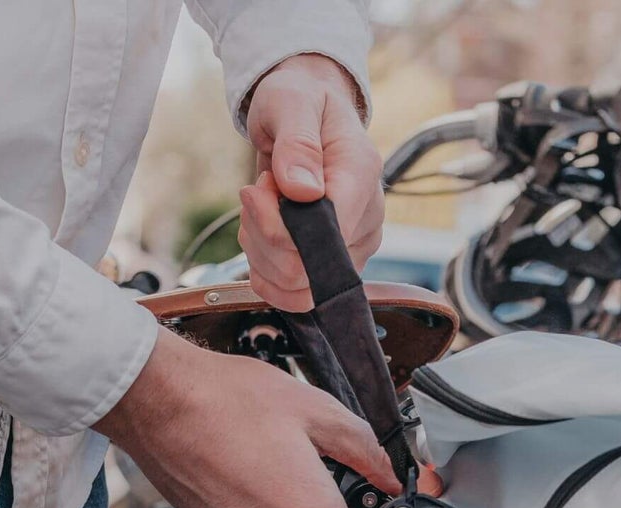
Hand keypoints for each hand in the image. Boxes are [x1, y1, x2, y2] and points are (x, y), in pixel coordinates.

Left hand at [241, 54, 383, 310]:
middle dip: (262, 236)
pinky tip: (262, 233)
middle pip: (303, 272)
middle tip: (256, 193)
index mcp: (361, 178)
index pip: (322, 238)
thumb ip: (296, 143)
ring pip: (295, 289)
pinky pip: (293, 293)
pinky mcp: (334, 265)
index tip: (258, 189)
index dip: (275, 227)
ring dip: (260, 253)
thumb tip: (301, 191)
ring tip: (259, 208)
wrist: (306, 111)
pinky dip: (265, 268)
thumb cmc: (300, 101)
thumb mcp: (291, 102)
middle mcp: (364, 220)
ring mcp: (352, 248)